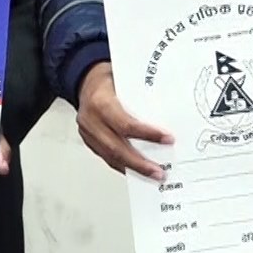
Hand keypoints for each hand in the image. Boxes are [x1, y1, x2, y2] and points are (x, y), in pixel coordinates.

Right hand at [76, 63, 172, 180]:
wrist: (84, 78)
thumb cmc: (108, 77)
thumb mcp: (125, 78)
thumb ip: (142, 95)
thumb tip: (168, 110)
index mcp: (100, 101)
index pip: (125, 124)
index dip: (147, 134)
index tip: (167, 139)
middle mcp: (91, 120)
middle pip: (116, 148)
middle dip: (140, 163)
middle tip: (159, 172)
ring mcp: (88, 133)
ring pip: (110, 157)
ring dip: (133, 169)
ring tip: (153, 175)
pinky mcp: (89, 141)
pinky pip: (106, 157)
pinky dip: (123, 165)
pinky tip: (137, 170)